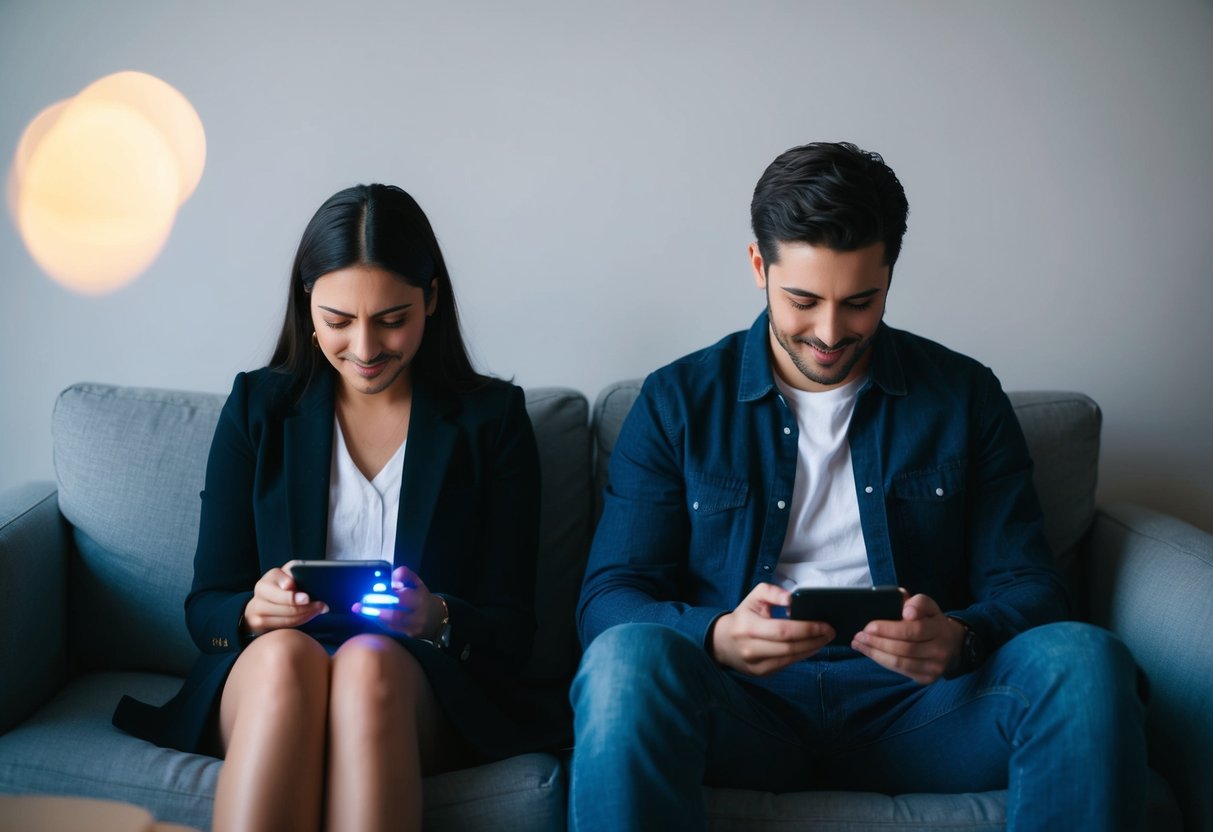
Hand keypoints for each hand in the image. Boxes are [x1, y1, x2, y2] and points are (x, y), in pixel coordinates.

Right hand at [242, 566, 328, 634]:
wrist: (263, 600)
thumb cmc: (280, 585)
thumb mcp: (285, 574)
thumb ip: (291, 574)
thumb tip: (290, 585)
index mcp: (264, 583)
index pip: (279, 592)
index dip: (293, 597)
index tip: (307, 598)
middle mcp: (258, 598)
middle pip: (286, 608)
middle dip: (307, 607)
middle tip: (322, 605)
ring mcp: (256, 613)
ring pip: (288, 619)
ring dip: (307, 615)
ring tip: (321, 609)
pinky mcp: (259, 625)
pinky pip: (286, 626)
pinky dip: (301, 621)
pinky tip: (311, 615)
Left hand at [352, 565, 445, 638]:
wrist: (436, 618)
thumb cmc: (422, 597)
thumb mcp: (416, 582)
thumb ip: (404, 575)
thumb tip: (391, 577)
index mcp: (420, 599)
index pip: (401, 597)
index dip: (386, 593)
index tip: (373, 589)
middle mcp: (418, 616)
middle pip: (395, 614)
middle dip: (375, 609)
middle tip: (359, 605)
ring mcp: (413, 628)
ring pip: (391, 624)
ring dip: (373, 617)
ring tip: (360, 610)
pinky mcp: (409, 636)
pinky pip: (391, 630)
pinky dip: (379, 623)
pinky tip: (369, 616)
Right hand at [710, 582, 833, 675]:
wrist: (722, 642)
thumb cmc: (743, 616)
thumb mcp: (753, 597)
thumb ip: (773, 592)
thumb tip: (793, 600)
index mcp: (748, 628)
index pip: (783, 631)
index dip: (806, 628)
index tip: (825, 624)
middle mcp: (750, 649)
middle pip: (790, 647)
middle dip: (815, 640)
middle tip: (830, 631)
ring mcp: (756, 665)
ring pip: (791, 658)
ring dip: (812, 649)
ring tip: (824, 638)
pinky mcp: (761, 673)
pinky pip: (787, 664)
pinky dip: (802, 655)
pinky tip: (811, 646)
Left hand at [850, 592, 964, 683]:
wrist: (950, 644)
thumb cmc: (929, 620)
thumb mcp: (927, 606)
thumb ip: (916, 603)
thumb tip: (907, 611)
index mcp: (940, 628)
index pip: (913, 629)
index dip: (889, 629)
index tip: (869, 626)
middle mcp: (941, 649)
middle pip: (904, 648)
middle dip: (877, 642)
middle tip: (858, 635)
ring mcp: (935, 666)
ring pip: (900, 662)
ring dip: (875, 653)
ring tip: (858, 644)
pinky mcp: (928, 678)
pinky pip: (901, 671)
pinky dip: (882, 661)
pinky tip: (870, 653)